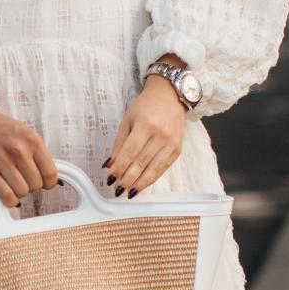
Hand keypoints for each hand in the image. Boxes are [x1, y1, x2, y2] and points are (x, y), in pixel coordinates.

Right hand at [0, 98, 58, 207]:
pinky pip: (6, 196)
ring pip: (22, 192)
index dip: (49, 183)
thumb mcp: (23, 132)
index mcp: (32, 139)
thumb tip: (48, 175)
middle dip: (31, 186)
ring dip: (19, 192)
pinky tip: (6, 193)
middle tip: (23, 179)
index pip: (50, 173)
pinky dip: (9, 200)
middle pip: (36, 185)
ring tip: (13, 183)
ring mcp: (3, 161)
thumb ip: (36, 152)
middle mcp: (19, 150)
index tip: (44, 183)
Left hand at [104, 76, 184, 197]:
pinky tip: (142, 185)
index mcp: (145, 124)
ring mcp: (171, 143)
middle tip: (117, 189)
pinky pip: (163, 169)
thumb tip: (111, 165)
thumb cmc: (146, 107)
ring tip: (128, 192)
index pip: (130, 151)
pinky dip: (152, 179)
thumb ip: (119, 143)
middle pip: (141, 162)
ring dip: (139, 183)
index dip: (119, 167)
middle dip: (127, 179)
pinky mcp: (177, 150)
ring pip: (153, 169)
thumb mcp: (128, 119)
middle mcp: (160, 135)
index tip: (110, 178)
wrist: (170, 97)